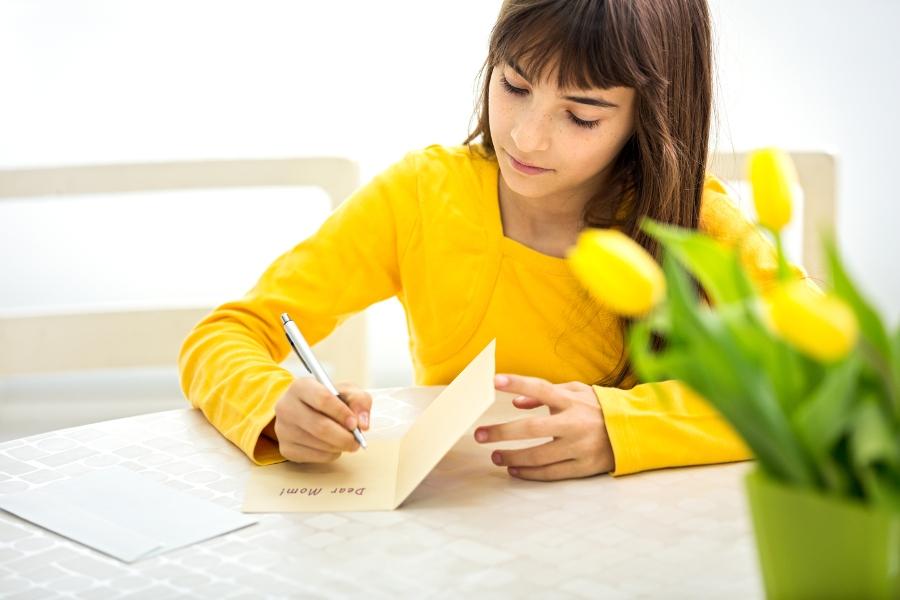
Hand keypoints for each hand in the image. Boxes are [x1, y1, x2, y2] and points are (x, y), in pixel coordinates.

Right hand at [267, 379, 370, 463]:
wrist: (306, 410)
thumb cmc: (329, 399)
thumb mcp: (347, 391)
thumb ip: (360, 401)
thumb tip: (363, 424)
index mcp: (301, 386)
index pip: (323, 399)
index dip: (342, 413)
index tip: (355, 424)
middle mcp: (287, 406)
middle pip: (320, 426)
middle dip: (344, 437)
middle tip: (356, 440)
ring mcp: (283, 429)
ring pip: (318, 444)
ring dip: (339, 446)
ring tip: (346, 441)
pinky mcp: (285, 448)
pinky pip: (314, 456)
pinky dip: (330, 454)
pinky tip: (332, 446)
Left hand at [474, 374, 614, 480]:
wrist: (636, 432)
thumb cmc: (599, 408)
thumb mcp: (577, 392)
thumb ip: (547, 394)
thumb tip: (516, 402)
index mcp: (572, 401)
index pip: (540, 389)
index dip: (517, 383)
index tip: (493, 381)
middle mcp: (574, 423)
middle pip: (532, 428)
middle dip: (502, 432)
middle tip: (479, 435)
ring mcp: (579, 447)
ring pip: (538, 456)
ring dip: (512, 457)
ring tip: (495, 456)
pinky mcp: (584, 467)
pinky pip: (551, 473)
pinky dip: (530, 473)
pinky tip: (514, 470)